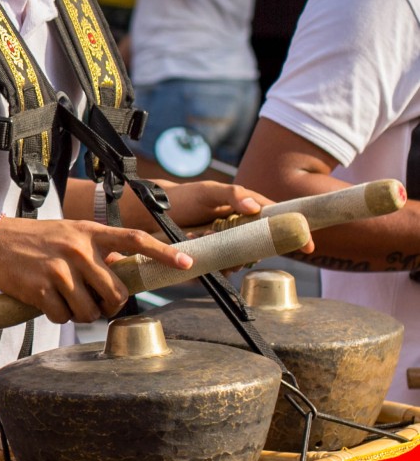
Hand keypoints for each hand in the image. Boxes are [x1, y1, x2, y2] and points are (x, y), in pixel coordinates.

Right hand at [0, 218, 191, 323]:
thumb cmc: (34, 240)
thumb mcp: (68, 234)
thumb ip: (96, 249)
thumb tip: (125, 272)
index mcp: (89, 233)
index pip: (134, 239)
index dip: (162, 252)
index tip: (186, 262)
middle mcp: (78, 249)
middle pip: (115, 292)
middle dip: (109, 305)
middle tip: (95, 302)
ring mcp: (60, 269)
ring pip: (90, 311)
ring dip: (81, 314)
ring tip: (65, 300)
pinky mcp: (41, 288)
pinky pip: (64, 317)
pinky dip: (58, 315)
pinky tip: (46, 301)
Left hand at [155, 179, 311, 253]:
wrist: (152, 213)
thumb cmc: (184, 197)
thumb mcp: (208, 191)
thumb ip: (232, 195)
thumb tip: (257, 207)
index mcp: (247, 208)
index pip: (277, 220)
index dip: (295, 231)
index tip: (308, 246)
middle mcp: (240, 228)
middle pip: (262, 246)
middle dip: (250, 249)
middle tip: (222, 237)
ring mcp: (227, 245)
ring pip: (242, 260)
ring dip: (227, 254)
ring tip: (201, 234)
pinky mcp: (212, 258)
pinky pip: (222, 269)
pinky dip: (212, 263)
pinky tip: (195, 245)